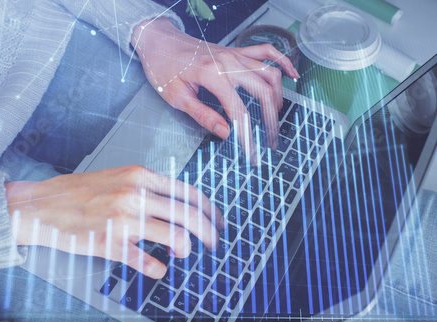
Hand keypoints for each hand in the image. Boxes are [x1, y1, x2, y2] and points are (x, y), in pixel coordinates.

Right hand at [6, 165, 223, 278]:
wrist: (43, 204)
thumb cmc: (80, 191)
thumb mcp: (119, 178)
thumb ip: (148, 190)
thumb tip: (176, 207)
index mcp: (139, 176)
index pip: (187, 192)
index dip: (209, 209)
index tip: (215, 221)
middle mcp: (134, 194)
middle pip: (187, 214)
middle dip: (208, 231)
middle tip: (212, 242)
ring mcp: (123, 218)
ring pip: (174, 235)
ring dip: (187, 248)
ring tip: (185, 252)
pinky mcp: (110, 242)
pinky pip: (144, 259)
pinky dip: (158, 267)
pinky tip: (160, 268)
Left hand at [132, 18, 298, 163]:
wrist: (158, 41)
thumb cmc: (163, 66)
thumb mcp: (177, 97)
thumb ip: (203, 116)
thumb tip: (225, 133)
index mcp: (213, 75)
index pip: (239, 112)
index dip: (248, 136)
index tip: (253, 153)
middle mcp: (229, 62)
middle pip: (263, 92)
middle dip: (270, 119)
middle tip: (270, 139)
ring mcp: (235, 54)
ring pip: (270, 73)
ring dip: (278, 96)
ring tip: (275, 117)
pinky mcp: (236, 51)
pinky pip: (267, 52)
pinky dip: (283, 62)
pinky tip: (291, 75)